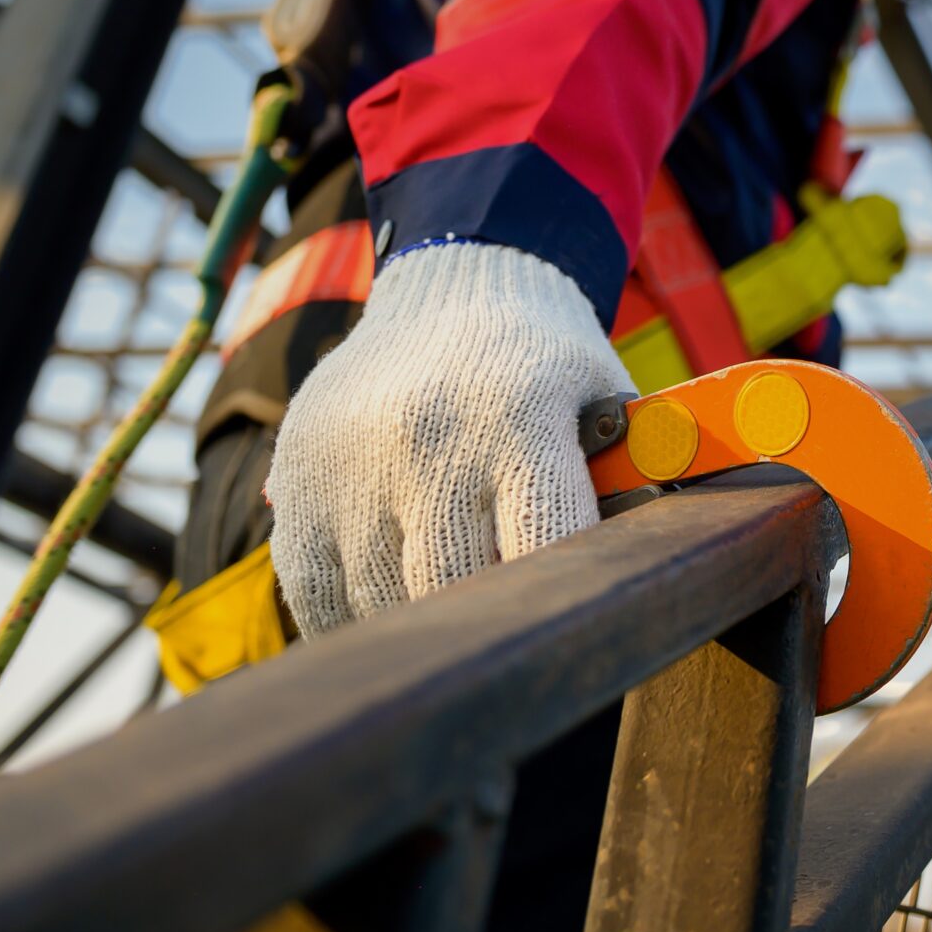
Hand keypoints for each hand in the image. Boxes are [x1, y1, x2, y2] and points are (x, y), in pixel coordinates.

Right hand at [267, 241, 623, 635]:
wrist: (455, 282)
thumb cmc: (547, 363)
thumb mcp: (605, 401)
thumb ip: (624, 488)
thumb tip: (636, 585)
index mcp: (518, 417)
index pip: (543, 550)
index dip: (561, 610)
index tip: (573, 640)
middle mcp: (427, 440)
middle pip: (455, 590)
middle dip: (490, 627)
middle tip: (514, 649)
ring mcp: (352, 463)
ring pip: (382, 604)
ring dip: (423, 629)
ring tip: (458, 626)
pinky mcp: (295, 481)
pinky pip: (315, 595)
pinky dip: (355, 623)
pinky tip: (394, 614)